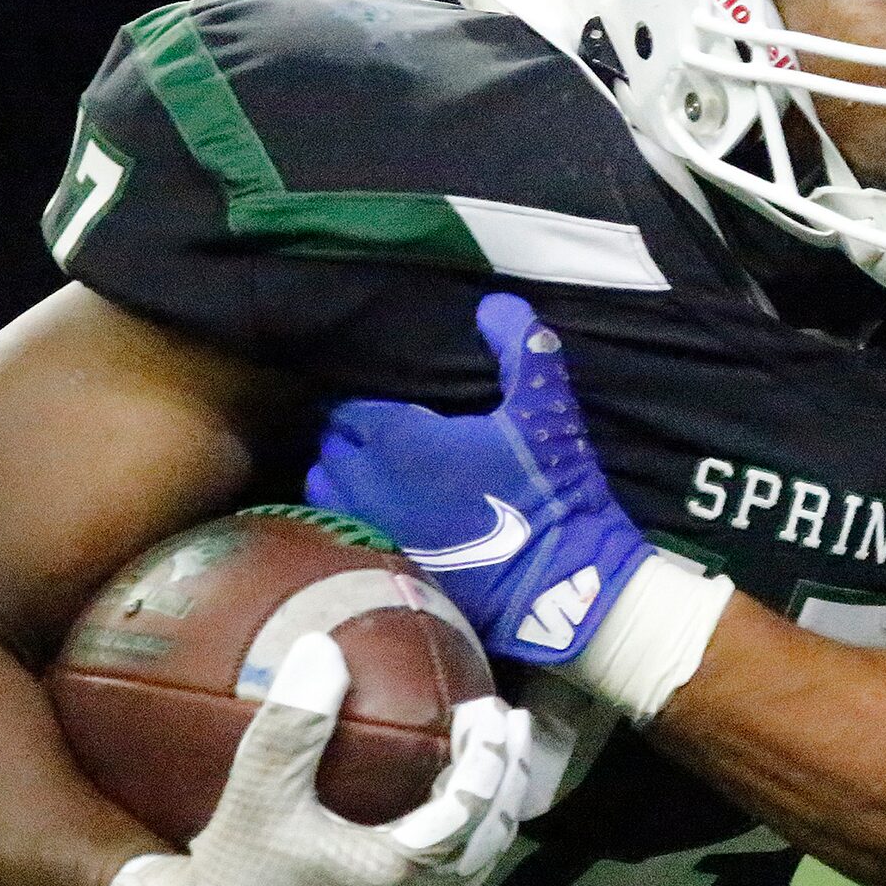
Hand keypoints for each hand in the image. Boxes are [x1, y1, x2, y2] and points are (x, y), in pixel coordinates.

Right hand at [101, 631, 532, 885]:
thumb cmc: (232, 878)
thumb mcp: (258, 794)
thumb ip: (293, 724)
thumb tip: (323, 647)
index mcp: (397, 876)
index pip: (472, 807)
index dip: (489, 754)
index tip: (489, 707)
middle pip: (492, 837)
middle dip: (508, 776)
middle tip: (510, 721)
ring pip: (477, 865)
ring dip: (492, 809)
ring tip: (495, 757)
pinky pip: (450, 883)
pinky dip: (465, 838)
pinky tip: (450, 805)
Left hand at [309, 293, 731, 719]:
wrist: (560, 583)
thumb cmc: (549, 491)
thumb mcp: (545, 411)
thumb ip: (521, 349)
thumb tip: (496, 302)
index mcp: (398, 440)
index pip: (349, 409)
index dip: (368, 404)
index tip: (393, 405)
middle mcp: (369, 485)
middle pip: (331, 449)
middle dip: (350, 439)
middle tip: (384, 437)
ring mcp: (371, 530)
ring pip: (324, 492)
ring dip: (342, 479)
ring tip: (375, 476)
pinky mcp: (383, 567)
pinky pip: (342, 533)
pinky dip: (352, 519)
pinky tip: (385, 517)